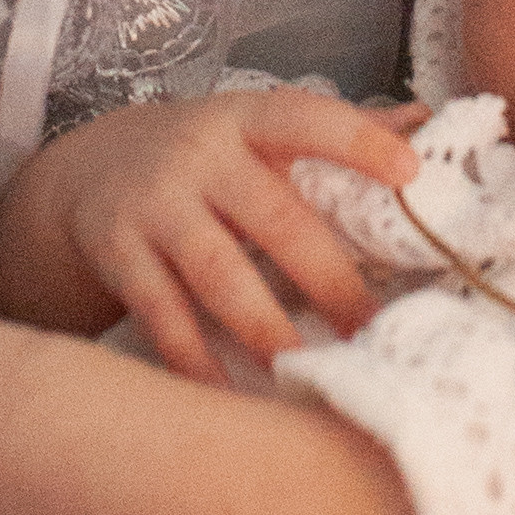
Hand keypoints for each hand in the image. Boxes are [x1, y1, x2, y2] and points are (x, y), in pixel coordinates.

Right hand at [0, 90, 421, 381]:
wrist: (87, 170)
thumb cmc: (206, 157)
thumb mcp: (257, 127)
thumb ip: (335, 129)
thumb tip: (427, 120)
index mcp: (247, 120)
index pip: (306, 118)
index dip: (358, 141)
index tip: (411, 173)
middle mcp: (199, 157)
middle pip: (273, 219)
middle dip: (328, 279)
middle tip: (372, 328)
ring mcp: (154, 206)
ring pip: (216, 273)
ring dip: (264, 328)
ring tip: (304, 370)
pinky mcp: (118, 253)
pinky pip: (161, 315)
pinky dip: (194, 359)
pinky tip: (227, 396)